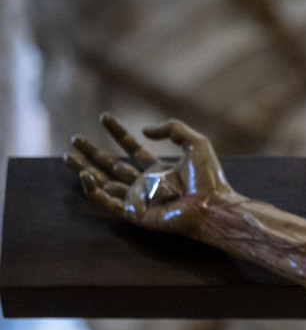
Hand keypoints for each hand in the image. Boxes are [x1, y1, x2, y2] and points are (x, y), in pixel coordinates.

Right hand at [65, 113, 236, 234]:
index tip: (104, 116)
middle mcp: (146, 184)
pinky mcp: (134, 213)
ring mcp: (139, 199)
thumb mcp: (195, 143)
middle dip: (93, 153)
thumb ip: (172, 129)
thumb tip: (144, 130)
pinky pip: (108, 203)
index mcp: (159, 170)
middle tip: (75, 139)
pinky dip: (93, 191)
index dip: (118, 132)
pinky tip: (84, 176)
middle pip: (112, 166)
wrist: (212, 205)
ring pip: (104, 184)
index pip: (132, 149)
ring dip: (85, 171)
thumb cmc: (209, 178)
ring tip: (68, 157)